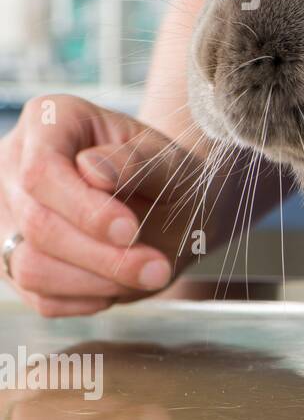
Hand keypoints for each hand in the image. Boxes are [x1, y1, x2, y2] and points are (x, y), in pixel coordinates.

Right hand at [0, 94, 204, 316]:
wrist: (171, 204)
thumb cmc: (170, 174)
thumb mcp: (171, 161)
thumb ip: (138, 163)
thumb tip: (94, 172)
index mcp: (50, 122)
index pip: (41, 171)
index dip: (84, 209)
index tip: (130, 230)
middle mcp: (13, 164)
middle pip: (37, 223)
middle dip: (102, 255)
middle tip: (158, 268)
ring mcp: (7, 215)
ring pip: (29, 266)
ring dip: (96, 281)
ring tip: (150, 274)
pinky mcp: (14, 259)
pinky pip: (39, 296)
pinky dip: (87, 297)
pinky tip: (122, 283)